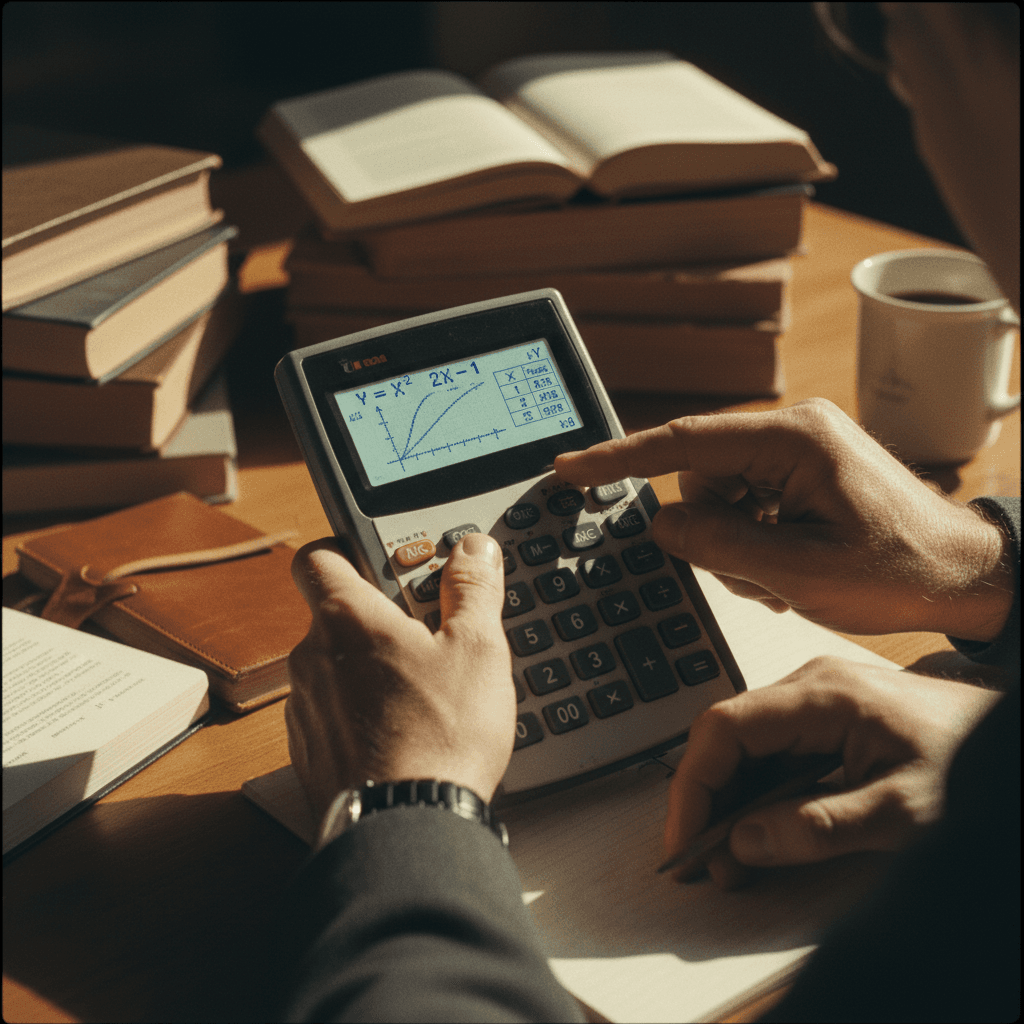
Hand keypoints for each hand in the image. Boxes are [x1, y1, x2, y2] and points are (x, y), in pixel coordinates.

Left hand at [285, 533, 513, 822]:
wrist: (406, 829)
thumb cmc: (440, 736)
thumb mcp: (477, 649)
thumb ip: (472, 589)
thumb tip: (472, 549)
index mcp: (345, 619)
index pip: (319, 555)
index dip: (347, 549)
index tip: (383, 562)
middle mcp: (311, 658)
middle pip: (333, 614)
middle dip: (377, 618)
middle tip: (429, 633)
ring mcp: (304, 709)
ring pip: (334, 667)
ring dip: (369, 668)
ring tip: (424, 689)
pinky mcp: (309, 753)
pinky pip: (332, 713)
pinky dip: (361, 713)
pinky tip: (405, 731)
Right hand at [555, 399, 1011, 639]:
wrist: (966, 574)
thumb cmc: (904, 570)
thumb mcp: (802, 572)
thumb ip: (719, 545)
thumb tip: (662, 524)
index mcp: (793, 439)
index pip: (683, 443)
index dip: (618, 458)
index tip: (570, 467)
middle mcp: (792, 432)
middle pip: (700, 480)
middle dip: (715, 533)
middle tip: (763, 573)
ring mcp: (797, 451)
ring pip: (718, 498)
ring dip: (738, 545)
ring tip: (788, 574)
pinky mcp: (801, 472)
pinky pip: (745, 505)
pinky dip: (754, 542)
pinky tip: (794, 565)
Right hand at [663, 657, 1001, 888]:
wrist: (1010, 737)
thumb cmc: (969, 764)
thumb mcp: (903, 811)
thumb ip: (821, 828)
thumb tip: (744, 843)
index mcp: (822, 696)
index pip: (724, 728)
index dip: (693, 787)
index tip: (686, 840)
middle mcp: (809, 687)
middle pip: (727, 737)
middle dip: (707, 802)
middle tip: (704, 863)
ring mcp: (815, 700)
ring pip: (745, 747)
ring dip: (731, 802)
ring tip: (732, 860)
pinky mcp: (825, 718)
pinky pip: (772, 752)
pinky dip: (757, 793)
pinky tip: (761, 831)